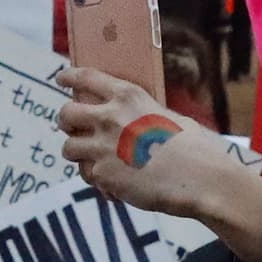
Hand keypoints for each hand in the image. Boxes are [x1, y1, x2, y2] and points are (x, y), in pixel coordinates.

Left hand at [55, 66, 261, 261]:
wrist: (200, 178)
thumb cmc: (194, 147)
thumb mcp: (168, 116)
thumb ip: (141, 115)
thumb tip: (130, 123)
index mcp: (127, 96)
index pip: (85, 77)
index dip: (68, 77)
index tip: (61, 79)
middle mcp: (109, 117)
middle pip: (66, 113)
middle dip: (66, 121)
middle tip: (73, 128)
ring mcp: (102, 146)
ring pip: (68, 147)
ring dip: (78, 153)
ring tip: (93, 160)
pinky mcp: (102, 174)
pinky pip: (87, 175)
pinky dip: (96, 179)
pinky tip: (114, 184)